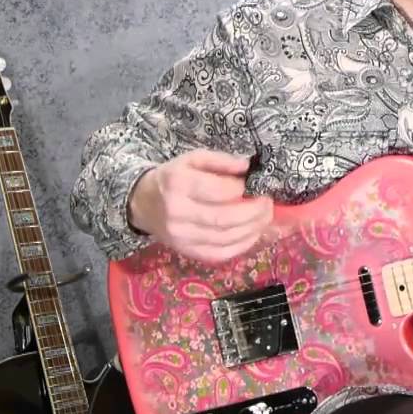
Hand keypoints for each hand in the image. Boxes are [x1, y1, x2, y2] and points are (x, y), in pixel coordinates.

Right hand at [128, 149, 273, 263]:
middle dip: (254, 212)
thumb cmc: (174, 177)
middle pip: (224, 219)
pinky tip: (253, 233)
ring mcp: (181, 237)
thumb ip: (221, 160)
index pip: (217, 191)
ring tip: (265, 217)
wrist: (143, 203)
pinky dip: (242, 245)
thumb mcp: (193, 159)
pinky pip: (220, 254)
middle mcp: (177, 213)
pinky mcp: (186, 251)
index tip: (256, 185)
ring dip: (253, 229)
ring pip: (225, 238)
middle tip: (268, 203)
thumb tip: (246, 166)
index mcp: (178, 184)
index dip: (242, 189)